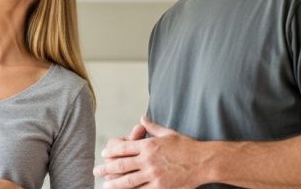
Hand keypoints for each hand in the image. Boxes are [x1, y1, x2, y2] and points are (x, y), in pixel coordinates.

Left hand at [93, 116, 210, 188]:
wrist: (204, 162)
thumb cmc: (187, 147)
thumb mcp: (169, 133)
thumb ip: (153, 127)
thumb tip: (143, 118)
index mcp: (149, 145)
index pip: (124, 148)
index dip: (112, 151)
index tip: (104, 154)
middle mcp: (148, 159)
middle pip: (122, 165)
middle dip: (107, 168)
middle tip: (96, 170)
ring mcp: (154, 174)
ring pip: (128, 180)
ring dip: (114, 183)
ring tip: (104, 185)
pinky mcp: (160, 187)